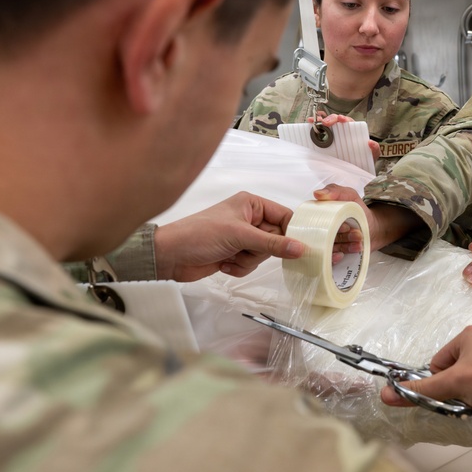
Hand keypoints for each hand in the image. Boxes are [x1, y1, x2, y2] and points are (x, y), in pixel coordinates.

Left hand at [153, 192, 303, 281]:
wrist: (169, 256)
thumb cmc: (199, 235)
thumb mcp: (239, 236)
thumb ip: (272, 243)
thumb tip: (301, 248)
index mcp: (251, 204)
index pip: (284, 216)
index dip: (292, 231)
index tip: (301, 247)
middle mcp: (248, 219)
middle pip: (276, 239)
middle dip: (262, 250)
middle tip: (246, 249)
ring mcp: (241, 237)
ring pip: (264, 254)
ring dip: (249, 260)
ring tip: (230, 255)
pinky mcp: (234, 254)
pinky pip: (251, 264)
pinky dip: (240, 267)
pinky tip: (223, 263)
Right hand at [309, 113, 379, 161]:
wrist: (354, 174)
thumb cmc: (363, 162)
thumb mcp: (371, 157)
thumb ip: (375, 150)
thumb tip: (371, 142)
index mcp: (353, 133)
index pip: (348, 122)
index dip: (344, 119)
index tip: (341, 120)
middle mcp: (342, 133)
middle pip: (335, 121)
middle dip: (330, 119)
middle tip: (325, 123)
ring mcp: (332, 138)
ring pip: (325, 125)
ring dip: (319, 121)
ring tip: (313, 121)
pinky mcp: (324, 144)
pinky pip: (318, 133)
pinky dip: (313, 128)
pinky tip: (309, 124)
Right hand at [313, 184, 422, 251]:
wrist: (373, 228)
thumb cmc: (358, 211)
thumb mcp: (349, 196)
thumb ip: (335, 191)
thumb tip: (317, 194)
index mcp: (318, 217)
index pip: (311, 222)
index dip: (325, 224)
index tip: (344, 224)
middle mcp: (319, 231)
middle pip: (321, 237)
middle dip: (339, 236)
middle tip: (354, 232)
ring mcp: (326, 245)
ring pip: (328, 248)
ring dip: (344, 246)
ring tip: (358, 240)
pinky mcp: (332, 255)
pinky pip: (328, 259)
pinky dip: (335, 258)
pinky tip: (345, 254)